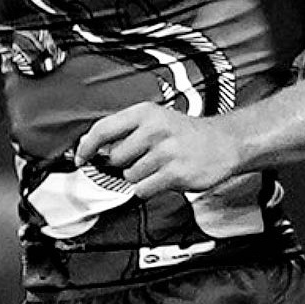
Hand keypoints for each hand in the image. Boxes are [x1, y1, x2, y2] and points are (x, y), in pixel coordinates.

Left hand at [75, 103, 242, 198]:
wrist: (224, 143)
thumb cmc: (187, 134)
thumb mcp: (157, 120)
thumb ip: (127, 131)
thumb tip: (96, 149)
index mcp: (145, 113)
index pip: (103, 128)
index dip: (87, 146)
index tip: (81, 157)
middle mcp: (154, 130)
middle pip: (115, 158)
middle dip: (125, 163)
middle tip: (144, 159)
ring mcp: (165, 152)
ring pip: (130, 176)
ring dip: (141, 177)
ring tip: (160, 166)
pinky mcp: (174, 173)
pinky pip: (144, 190)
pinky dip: (150, 189)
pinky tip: (165, 177)